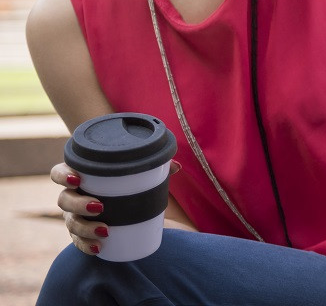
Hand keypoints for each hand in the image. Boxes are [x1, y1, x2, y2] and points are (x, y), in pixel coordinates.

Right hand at [51, 159, 184, 254]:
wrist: (128, 205)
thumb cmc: (128, 183)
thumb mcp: (139, 174)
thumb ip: (156, 167)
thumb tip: (176, 166)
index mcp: (81, 176)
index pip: (60, 172)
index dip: (63, 175)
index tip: (77, 179)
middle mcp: (73, 197)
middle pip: (64, 200)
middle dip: (78, 204)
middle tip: (100, 206)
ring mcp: (74, 217)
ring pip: (70, 223)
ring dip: (85, 228)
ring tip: (106, 230)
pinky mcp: (81, 234)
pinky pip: (78, 242)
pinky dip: (87, 246)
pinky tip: (99, 248)